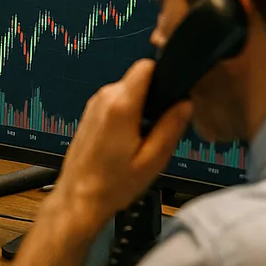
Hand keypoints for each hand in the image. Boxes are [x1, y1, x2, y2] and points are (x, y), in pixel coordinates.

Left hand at [49, 60, 191, 229]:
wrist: (79, 198)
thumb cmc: (112, 184)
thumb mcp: (153, 160)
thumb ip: (171, 127)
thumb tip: (186, 104)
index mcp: (121, 106)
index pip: (145, 66)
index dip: (163, 74)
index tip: (172, 91)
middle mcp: (104, 99)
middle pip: (138, 80)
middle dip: (153, 98)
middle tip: (159, 129)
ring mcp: (94, 105)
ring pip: (128, 91)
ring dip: (140, 108)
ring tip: (141, 140)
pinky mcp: (90, 113)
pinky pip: (116, 102)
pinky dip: (127, 115)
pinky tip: (127, 141)